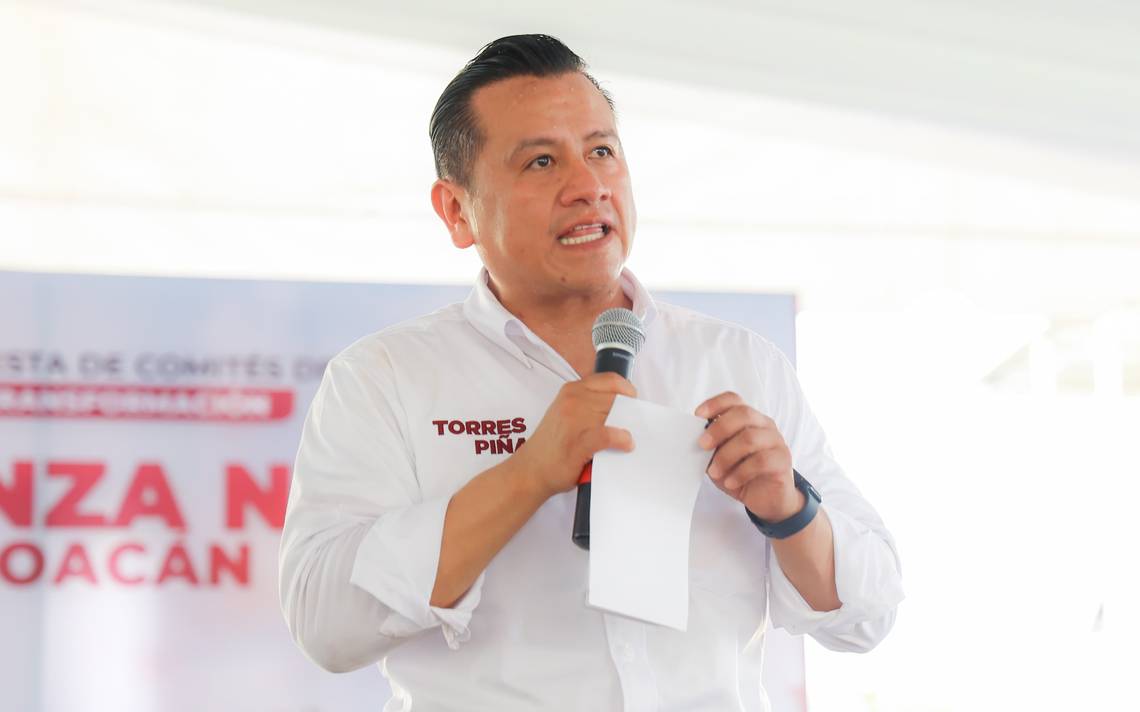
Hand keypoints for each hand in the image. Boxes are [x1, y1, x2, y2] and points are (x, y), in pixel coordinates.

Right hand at [514, 372, 635, 499]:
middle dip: (629, 413)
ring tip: (628, 439)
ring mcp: (574, 421)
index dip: (626, 391)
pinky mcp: (577, 443)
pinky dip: (621, 439)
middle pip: (615, 399)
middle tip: (633, 426)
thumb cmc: (554, 445)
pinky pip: (607, 435)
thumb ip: (590, 405)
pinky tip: (625, 445)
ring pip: (614, 414)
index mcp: (571, 390)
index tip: (632, 403)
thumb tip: (625, 409)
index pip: (610, 380)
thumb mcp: (568, 414)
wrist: (530, 471)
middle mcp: (572, 400)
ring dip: (627, 427)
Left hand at [695, 391, 802, 521]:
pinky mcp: (783, 460)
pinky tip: (731, 482)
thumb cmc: (741, 475)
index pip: (734, 400)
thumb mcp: (719, 460)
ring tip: (715, 472)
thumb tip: (693, 438)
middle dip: (719, 429)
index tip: (698, 415)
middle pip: (743, 414)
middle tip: (703, 445)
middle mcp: (764, 425)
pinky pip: (761, 461)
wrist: (767, 500)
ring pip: (750, 438)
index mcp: (748, 419)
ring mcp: (776, 441)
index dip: (715, 403)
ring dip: (726, 456)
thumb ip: (710, 447)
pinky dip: (740, 472)